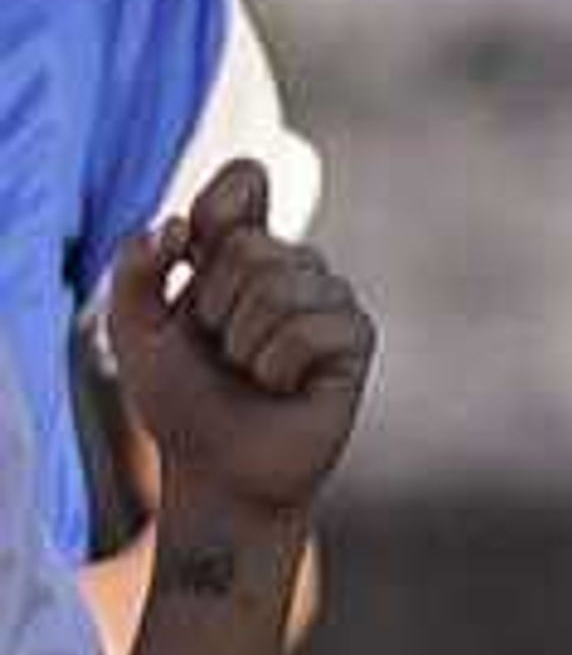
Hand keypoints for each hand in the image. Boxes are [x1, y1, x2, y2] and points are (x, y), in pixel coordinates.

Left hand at [103, 163, 373, 524]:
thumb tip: (177, 226)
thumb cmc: (181, 403)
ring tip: (251, 372)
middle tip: (221, 350)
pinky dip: (278, 365)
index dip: (220, 205)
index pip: (245, 182)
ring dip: (245, 343)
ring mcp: (329, 300)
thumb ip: (133, 270)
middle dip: (216, 307)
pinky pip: (311, 328)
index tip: (191, 255)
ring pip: (280, 285)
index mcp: (240, 251)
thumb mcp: (133, 332)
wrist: (217, 472)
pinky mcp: (355, 339)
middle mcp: (291, 266)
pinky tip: (284, 387)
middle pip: (250, 245)